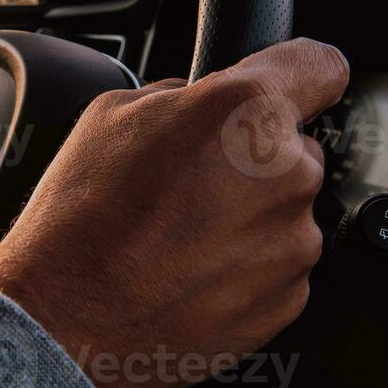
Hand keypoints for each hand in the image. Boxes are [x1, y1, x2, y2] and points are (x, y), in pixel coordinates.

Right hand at [0, 38, 348, 387]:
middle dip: (252, 160)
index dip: (300, 73)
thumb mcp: (112, 115)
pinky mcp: (289, 297)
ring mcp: (293, 242)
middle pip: (295, 148)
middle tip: (188, 185)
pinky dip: (245, 267)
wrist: (66, 321)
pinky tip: (189, 272)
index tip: (293, 86)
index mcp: (247, 112)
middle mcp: (287, 174)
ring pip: (284, 211)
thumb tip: (201, 103)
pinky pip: (278, 265)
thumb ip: (181, 97)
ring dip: (247, 218)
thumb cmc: (82, 222)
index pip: (320, 66)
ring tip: (179, 238)